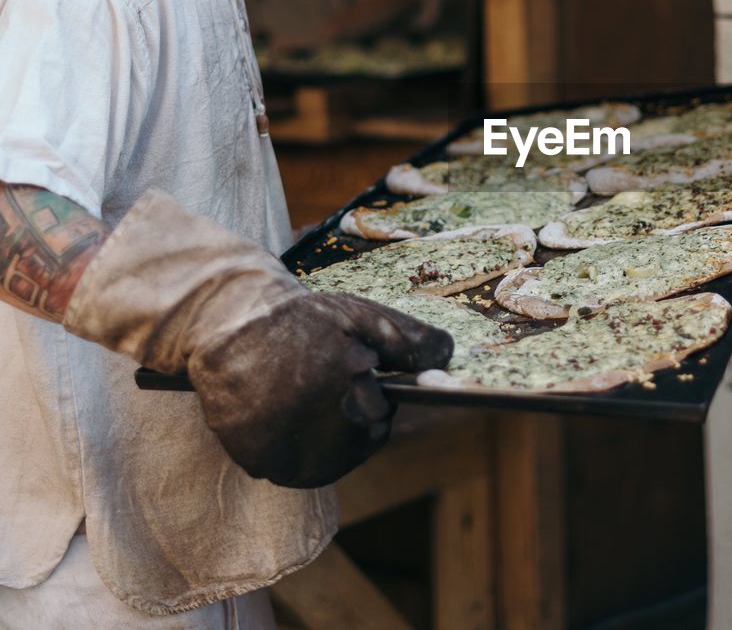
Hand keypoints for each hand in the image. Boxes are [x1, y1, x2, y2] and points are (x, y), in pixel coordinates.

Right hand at [63, 190, 453, 489]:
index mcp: (352, 386)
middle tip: (321, 383)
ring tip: (305, 402)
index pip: (384, 413)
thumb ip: (410, 340)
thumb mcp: (361, 316)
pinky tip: (286, 419)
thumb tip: (451, 356)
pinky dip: (298, 452)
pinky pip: (295, 469)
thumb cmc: (299, 318)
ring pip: (332, 461)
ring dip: (329, 439)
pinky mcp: (261, 460)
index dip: (370, 392)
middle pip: (361, 439)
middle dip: (353, 414)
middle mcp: (323, 425)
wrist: (225, 324)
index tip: (346, 370)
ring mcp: (290, 448)